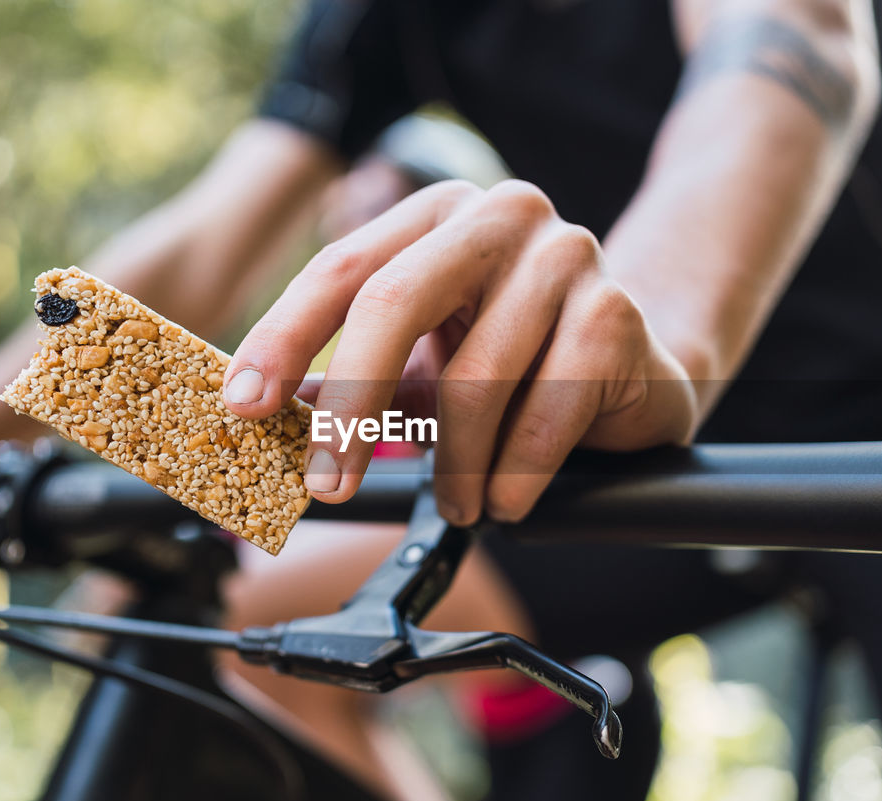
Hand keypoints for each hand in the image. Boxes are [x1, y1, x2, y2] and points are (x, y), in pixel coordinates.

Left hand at [223, 180, 696, 524]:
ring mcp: (566, 256)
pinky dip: (514, 474)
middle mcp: (501, 216)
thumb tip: (254, 415)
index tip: (242, 406)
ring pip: (473, 379)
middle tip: (327, 484)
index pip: (342, 268)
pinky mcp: (615, 314)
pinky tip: (507, 498)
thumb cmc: (519, 366)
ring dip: (454, 466)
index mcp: (438, 215)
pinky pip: (544, 412)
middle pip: (393, 303)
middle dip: (349, 407)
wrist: (640, 371)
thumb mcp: (422, 366)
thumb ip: (343, 379)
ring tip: (458, 503)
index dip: (283, 338)